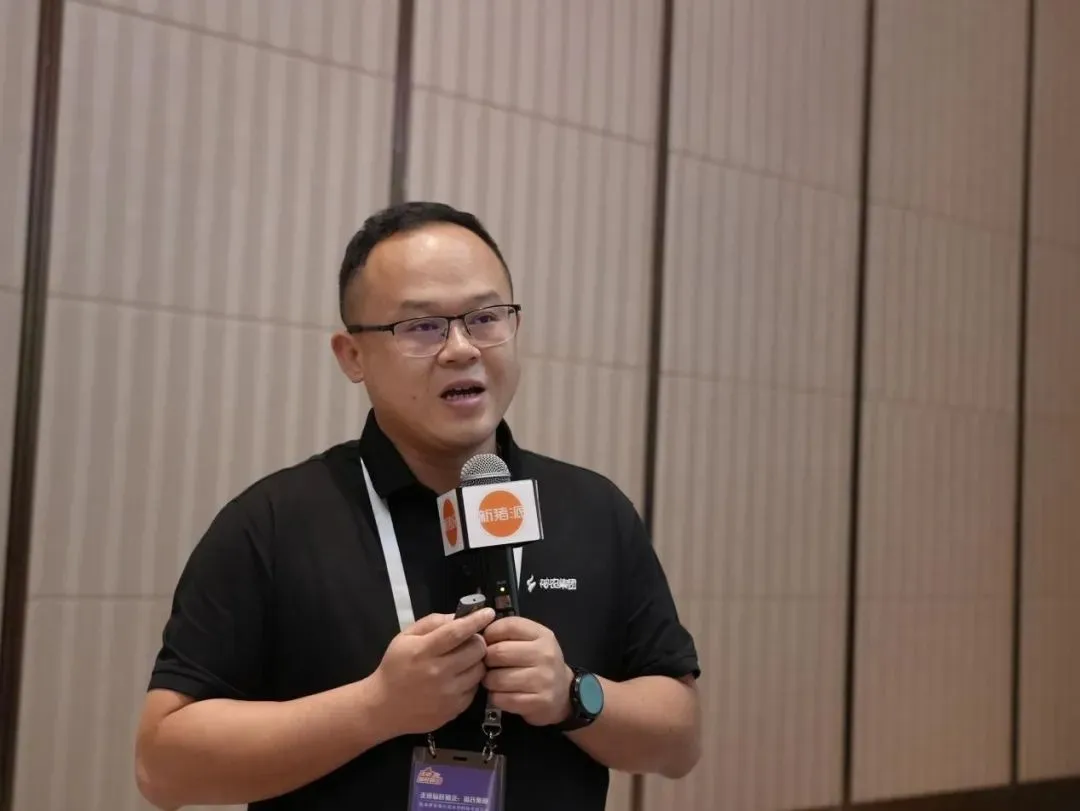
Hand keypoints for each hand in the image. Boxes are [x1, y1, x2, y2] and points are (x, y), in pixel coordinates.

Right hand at [373, 608, 495, 734]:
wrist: (384, 708)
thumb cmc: (395, 668)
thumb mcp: (405, 637)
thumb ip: (432, 623)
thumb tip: (459, 617)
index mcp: (423, 651)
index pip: (457, 632)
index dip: (476, 620)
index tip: (488, 612)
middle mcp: (438, 673)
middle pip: (476, 650)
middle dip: (477, 640)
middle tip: (470, 641)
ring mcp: (448, 694)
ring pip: (480, 670)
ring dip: (476, 661)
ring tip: (463, 660)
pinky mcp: (454, 710)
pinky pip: (475, 689)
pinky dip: (470, 680)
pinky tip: (457, 678)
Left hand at [482, 617, 573, 726]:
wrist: (564, 693)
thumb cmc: (540, 663)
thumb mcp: (533, 640)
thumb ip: (510, 633)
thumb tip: (479, 635)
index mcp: (542, 635)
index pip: (509, 626)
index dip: (491, 633)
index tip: (488, 642)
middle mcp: (545, 655)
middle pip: (498, 652)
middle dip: (486, 659)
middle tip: (489, 664)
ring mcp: (543, 680)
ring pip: (496, 678)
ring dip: (489, 681)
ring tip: (495, 680)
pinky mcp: (537, 702)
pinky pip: (501, 698)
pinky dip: (496, 697)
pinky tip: (503, 694)